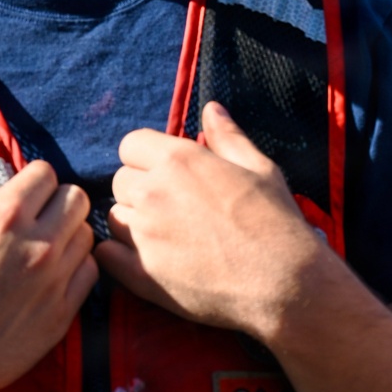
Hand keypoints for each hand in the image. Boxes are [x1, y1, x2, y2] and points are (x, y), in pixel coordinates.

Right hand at [0, 148, 97, 391]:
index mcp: (5, 217)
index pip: (46, 173)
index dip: (32, 181)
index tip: (22, 195)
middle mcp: (38, 244)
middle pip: (76, 198)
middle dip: (58, 201)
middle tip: (38, 217)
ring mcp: (55, 280)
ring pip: (87, 234)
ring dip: (69, 233)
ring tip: (43, 247)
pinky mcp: (64, 312)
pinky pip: (90, 272)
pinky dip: (76, 268)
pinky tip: (51, 276)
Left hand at [96, 101, 324, 341]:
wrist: (285, 283)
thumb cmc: (275, 221)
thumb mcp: (259, 168)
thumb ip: (228, 136)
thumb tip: (212, 108)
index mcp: (178, 160)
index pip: (130, 144)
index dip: (145, 156)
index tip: (164, 172)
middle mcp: (153, 192)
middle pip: (119, 180)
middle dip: (138, 189)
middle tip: (168, 208)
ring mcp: (145, 235)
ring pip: (113, 218)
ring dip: (130, 223)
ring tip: (162, 236)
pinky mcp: (142, 275)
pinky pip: (105, 256)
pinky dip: (116, 256)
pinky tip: (140, 260)